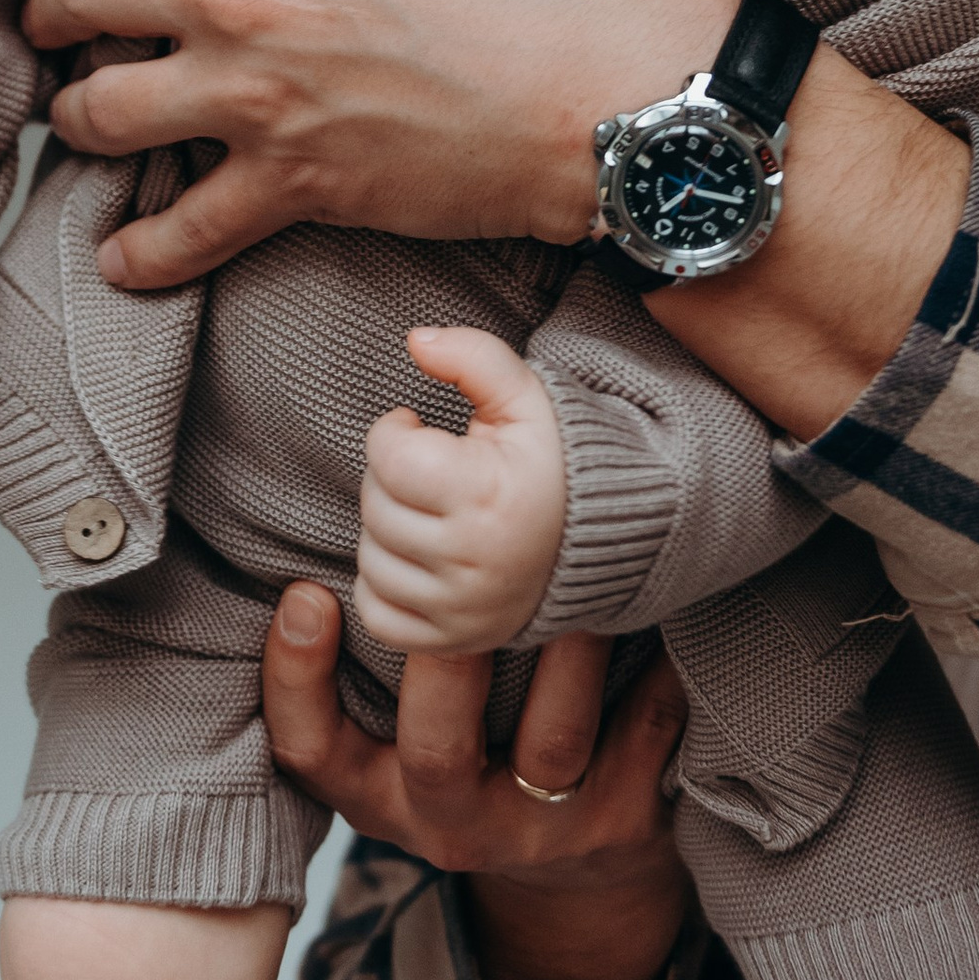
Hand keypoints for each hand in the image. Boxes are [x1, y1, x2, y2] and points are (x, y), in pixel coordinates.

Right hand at [261, 584, 691, 979]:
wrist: (574, 887)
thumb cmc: (470, 769)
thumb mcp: (396, 742)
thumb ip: (366, 664)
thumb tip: (358, 527)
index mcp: (378, 797)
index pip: (313, 752)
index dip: (297, 680)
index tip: (306, 593)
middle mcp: (451, 825)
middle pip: (436, 752)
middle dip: (447, 658)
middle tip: (465, 564)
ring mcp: (542, 832)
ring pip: (553, 743)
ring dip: (569, 649)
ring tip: (578, 564)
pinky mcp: (624, 823)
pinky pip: (644, 734)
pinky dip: (656, 668)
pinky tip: (662, 605)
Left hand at [357, 328, 566, 650]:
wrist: (607, 539)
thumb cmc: (556, 460)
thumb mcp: (527, 396)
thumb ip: (472, 356)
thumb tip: (414, 339)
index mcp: (488, 493)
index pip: (389, 456)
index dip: (395, 431)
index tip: (421, 428)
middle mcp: (473, 559)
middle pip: (376, 505)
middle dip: (393, 477)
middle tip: (429, 469)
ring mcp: (463, 607)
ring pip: (371, 559)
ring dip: (387, 528)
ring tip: (428, 509)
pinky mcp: (454, 640)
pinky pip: (378, 614)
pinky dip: (383, 585)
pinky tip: (416, 556)